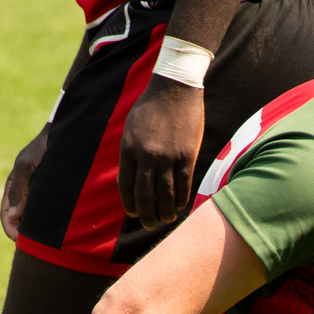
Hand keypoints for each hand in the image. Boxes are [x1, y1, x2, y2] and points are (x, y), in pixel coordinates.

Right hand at [1, 124, 48, 241]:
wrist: (66, 135)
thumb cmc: (43, 148)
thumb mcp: (27, 166)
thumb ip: (19, 190)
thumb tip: (14, 217)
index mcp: (13, 187)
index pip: (6, 216)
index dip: (11, 231)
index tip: (20, 242)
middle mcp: (24, 192)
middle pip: (19, 221)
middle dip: (24, 234)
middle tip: (35, 247)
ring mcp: (37, 194)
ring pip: (33, 219)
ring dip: (36, 230)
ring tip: (46, 242)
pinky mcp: (52, 194)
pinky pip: (47, 213)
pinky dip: (48, 222)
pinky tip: (57, 230)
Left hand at [118, 78, 203, 229]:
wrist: (174, 88)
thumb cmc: (151, 107)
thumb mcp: (131, 128)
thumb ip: (131, 153)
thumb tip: (132, 178)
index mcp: (129, 149)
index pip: (126, 186)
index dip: (130, 204)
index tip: (134, 213)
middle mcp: (147, 156)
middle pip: (145, 196)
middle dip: (146, 216)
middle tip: (150, 225)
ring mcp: (168, 157)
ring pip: (165, 195)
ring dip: (165, 212)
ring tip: (166, 219)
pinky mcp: (186, 155)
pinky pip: (183, 184)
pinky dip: (180, 199)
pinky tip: (180, 206)